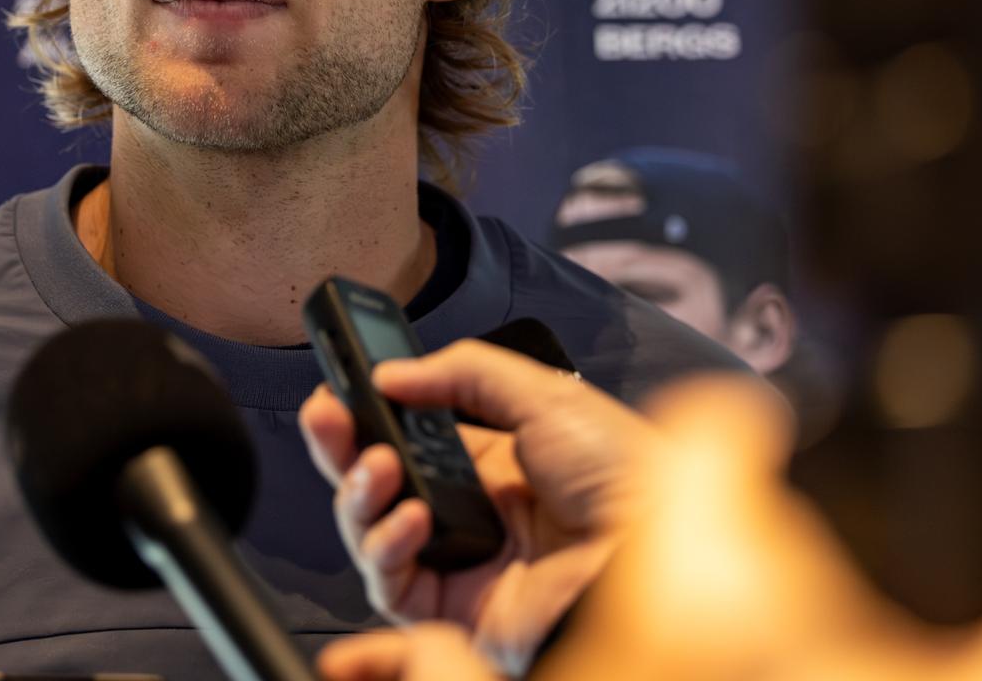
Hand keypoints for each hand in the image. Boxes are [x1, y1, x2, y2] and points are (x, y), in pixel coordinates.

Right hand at [298, 340, 653, 673]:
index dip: (368, 412)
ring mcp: (461, 560)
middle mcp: (471, 509)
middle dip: (342, 445)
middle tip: (326, 416)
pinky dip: (386, 546)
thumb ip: (464, 372)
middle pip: (379, 480)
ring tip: (379, 467)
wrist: (655, 552)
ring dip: (359, 493)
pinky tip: (412, 519)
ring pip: (372, 531)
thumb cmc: (627, 478)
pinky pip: (391, 582)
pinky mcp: (455, 609)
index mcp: (493, 458)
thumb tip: (393, 374)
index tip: (341, 387)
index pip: (408, 432)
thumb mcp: (545, 397)